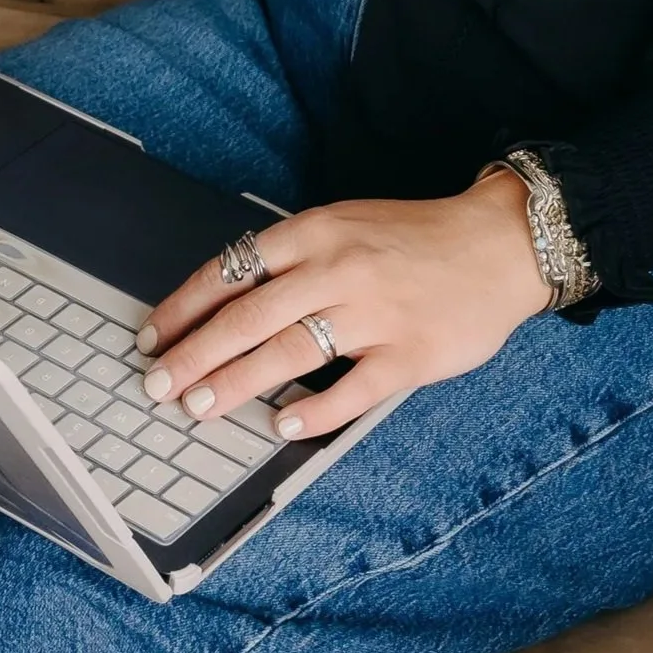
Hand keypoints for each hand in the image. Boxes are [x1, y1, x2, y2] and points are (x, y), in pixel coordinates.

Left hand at [136, 173, 550, 440]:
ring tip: (200, 407)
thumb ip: (290, 258)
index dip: (183, 309)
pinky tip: (281, 427)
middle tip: (158, 384)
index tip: (152, 337)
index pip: (230, 272)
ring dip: (236, 385)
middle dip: (194, 355)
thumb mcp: (344, 225)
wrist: (499, 244)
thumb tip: (222, 302)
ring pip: (289, 353)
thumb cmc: (413, 239)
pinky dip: (313, 411)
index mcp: (315, 233)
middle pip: (248, 318)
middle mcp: (338, 270)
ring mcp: (375, 314)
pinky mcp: (410, 355)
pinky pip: (352, 390)